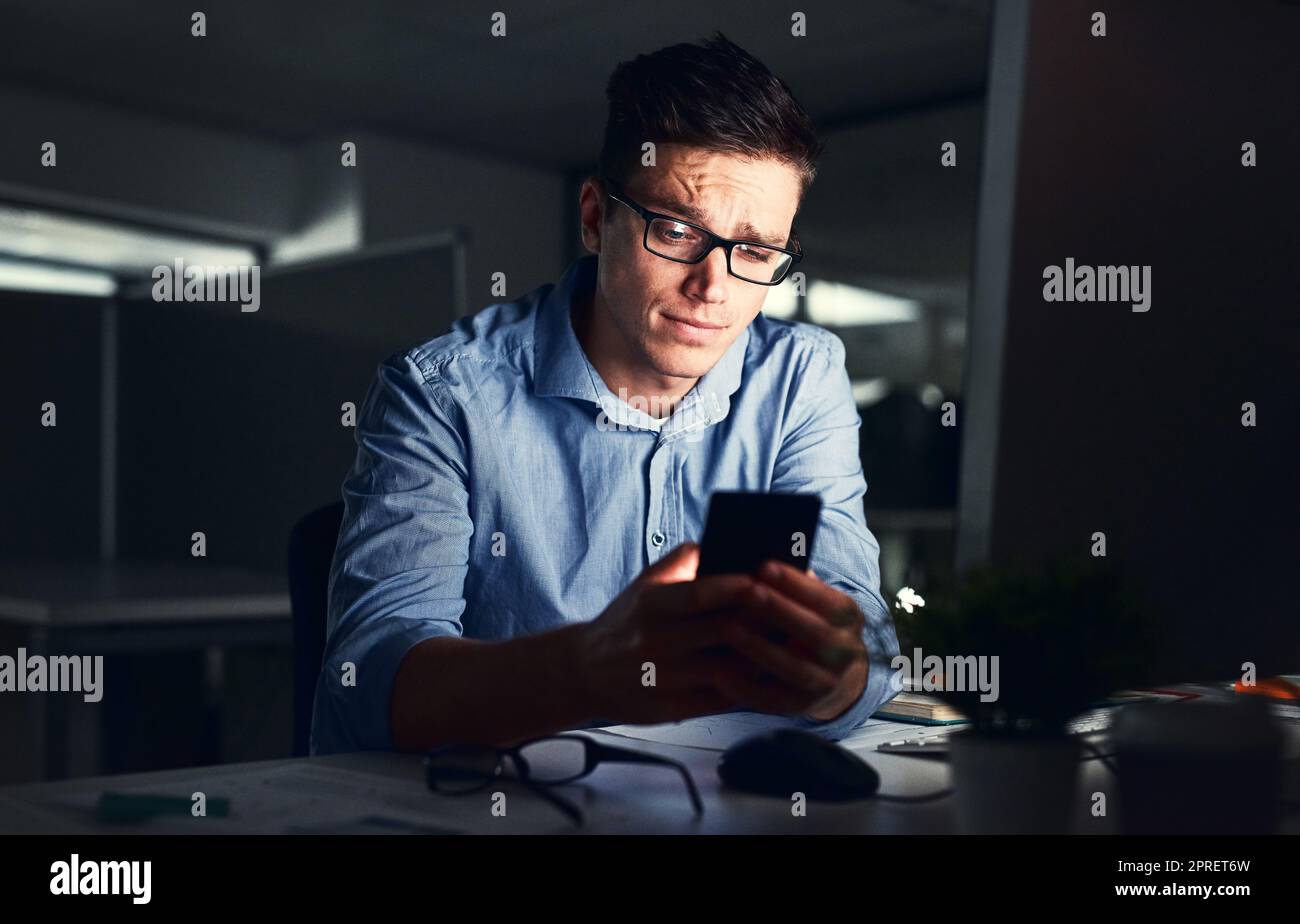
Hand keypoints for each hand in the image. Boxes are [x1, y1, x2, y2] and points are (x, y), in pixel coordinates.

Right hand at [571, 542, 773, 723]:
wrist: (583, 672)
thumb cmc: (626, 621)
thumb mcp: (644, 584)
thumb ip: (682, 561)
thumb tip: (727, 545)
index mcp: (650, 605)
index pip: (699, 594)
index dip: (736, 587)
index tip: (765, 581)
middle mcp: (654, 642)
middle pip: (721, 633)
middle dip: (761, 623)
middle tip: (793, 614)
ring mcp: (662, 678)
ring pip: (727, 669)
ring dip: (762, 658)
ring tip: (789, 645)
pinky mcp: (669, 708)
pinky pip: (719, 699)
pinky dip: (748, 687)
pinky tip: (767, 674)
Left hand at [725, 560, 869, 722]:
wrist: (835, 676)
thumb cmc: (809, 622)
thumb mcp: (814, 600)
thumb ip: (795, 583)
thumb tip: (759, 558)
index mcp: (849, 619)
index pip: (828, 599)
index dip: (797, 584)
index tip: (765, 565)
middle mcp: (846, 653)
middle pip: (816, 633)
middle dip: (780, 611)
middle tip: (747, 592)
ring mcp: (827, 684)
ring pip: (795, 669)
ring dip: (761, 648)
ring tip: (729, 629)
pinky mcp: (802, 707)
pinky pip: (773, 701)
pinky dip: (747, 688)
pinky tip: (720, 673)